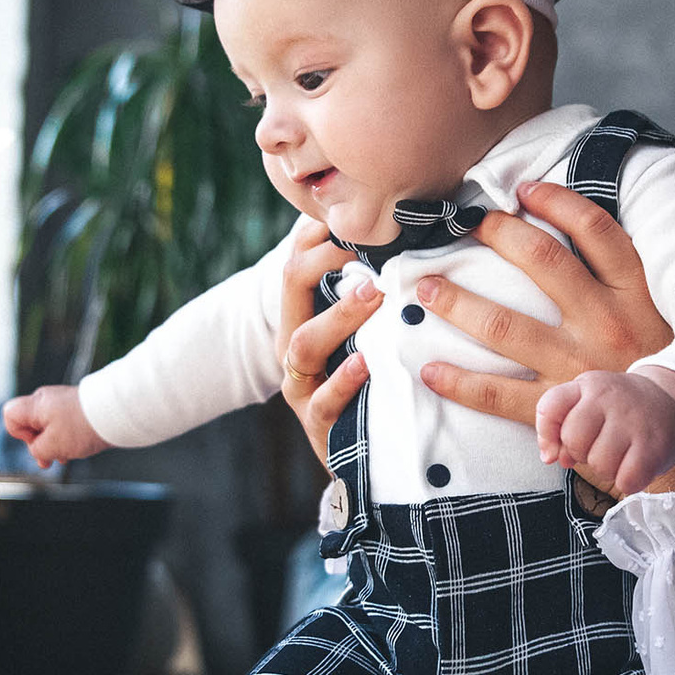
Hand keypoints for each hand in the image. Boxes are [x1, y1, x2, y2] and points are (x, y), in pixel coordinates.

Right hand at [2, 384, 108, 468]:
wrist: (116, 413)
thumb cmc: (84, 425)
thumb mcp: (53, 446)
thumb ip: (37, 450)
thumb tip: (38, 452)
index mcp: (36, 404)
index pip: (10, 415)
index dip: (18, 434)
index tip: (35, 442)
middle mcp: (47, 399)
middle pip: (29, 423)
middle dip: (39, 443)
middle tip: (51, 455)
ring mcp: (62, 402)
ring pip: (47, 426)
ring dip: (54, 443)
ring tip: (66, 454)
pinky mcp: (76, 407)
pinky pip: (62, 424)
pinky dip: (66, 437)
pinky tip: (77, 446)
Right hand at [272, 214, 382, 468]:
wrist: (368, 461)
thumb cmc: (366, 381)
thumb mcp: (359, 333)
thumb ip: (362, 285)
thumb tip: (383, 225)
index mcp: (300, 314)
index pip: (297, 258)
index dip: (318, 233)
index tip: (352, 212)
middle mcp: (293, 347)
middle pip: (292, 288)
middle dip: (324, 262)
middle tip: (364, 245)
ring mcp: (303, 386)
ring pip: (303, 344)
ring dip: (338, 316)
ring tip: (372, 295)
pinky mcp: (321, 427)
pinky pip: (324, 403)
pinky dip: (343, 381)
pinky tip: (366, 362)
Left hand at [412, 182, 674, 426]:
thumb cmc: (663, 369)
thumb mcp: (658, 315)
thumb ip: (621, 282)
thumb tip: (575, 239)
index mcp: (633, 295)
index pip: (595, 230)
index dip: (557, 201)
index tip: (524, 189)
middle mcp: (604, 323)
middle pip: (543, 262)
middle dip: (499, 234)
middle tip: (465, 223)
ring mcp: (576, 367)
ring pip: (504, 325)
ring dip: (457, 303)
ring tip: (425, 288)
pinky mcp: (557, 408)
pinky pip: (496, 393)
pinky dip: (458, 381)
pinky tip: (429, 368)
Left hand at [535, 370, 674, 498]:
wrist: (673, 405)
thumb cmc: (621, 410)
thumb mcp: (589, 403)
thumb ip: (562, 426)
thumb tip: (552, 457)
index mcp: (588, 386)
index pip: (550, 407)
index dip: (546, 435)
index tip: (555, 451)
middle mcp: (610, 397)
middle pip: (574, 442)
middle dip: (582, 453)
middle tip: (601, 446)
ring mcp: (633, 420)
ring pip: (599, 466)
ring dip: (608, 469)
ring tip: (622, 454)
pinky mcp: (655, 446)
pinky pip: (625, 481)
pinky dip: (629, 482)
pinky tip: (636, 465)